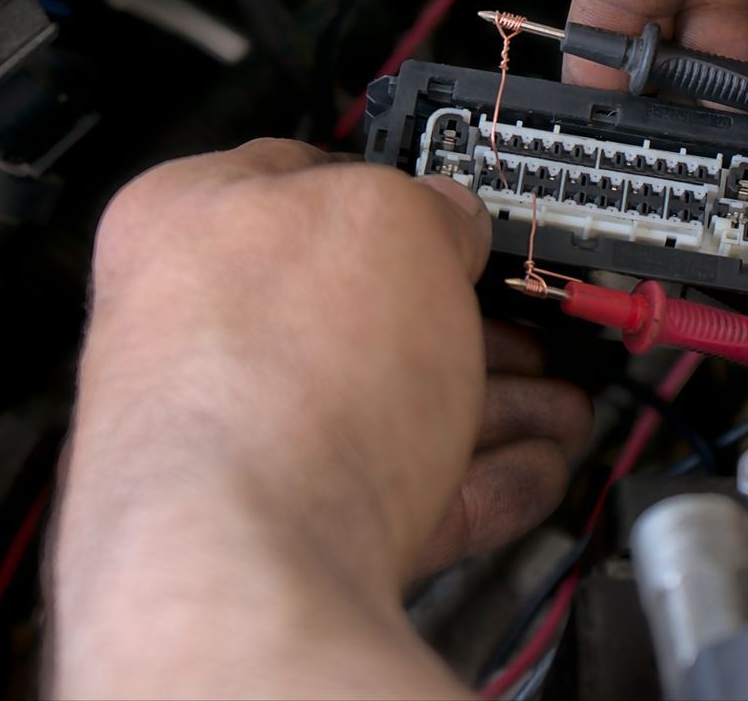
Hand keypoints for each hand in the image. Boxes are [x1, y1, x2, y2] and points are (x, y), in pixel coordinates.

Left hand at [50, 141, 584, 697]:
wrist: (250, 569)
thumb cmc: (278, 383)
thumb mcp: (390, 220)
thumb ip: (425, 206)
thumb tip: (448, 221)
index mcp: (187, 223)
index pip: (301, 178)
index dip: (397, 189)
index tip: (459, 215)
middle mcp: (200, 334)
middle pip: (359, 311)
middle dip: (467, 320)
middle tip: (529, 323)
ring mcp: (243, 441)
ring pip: (390, 405)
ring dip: (492, 404)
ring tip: (561, 405)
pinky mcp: (291, 532)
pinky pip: (398, 492)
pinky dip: (474, 481)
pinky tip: (531, 471)